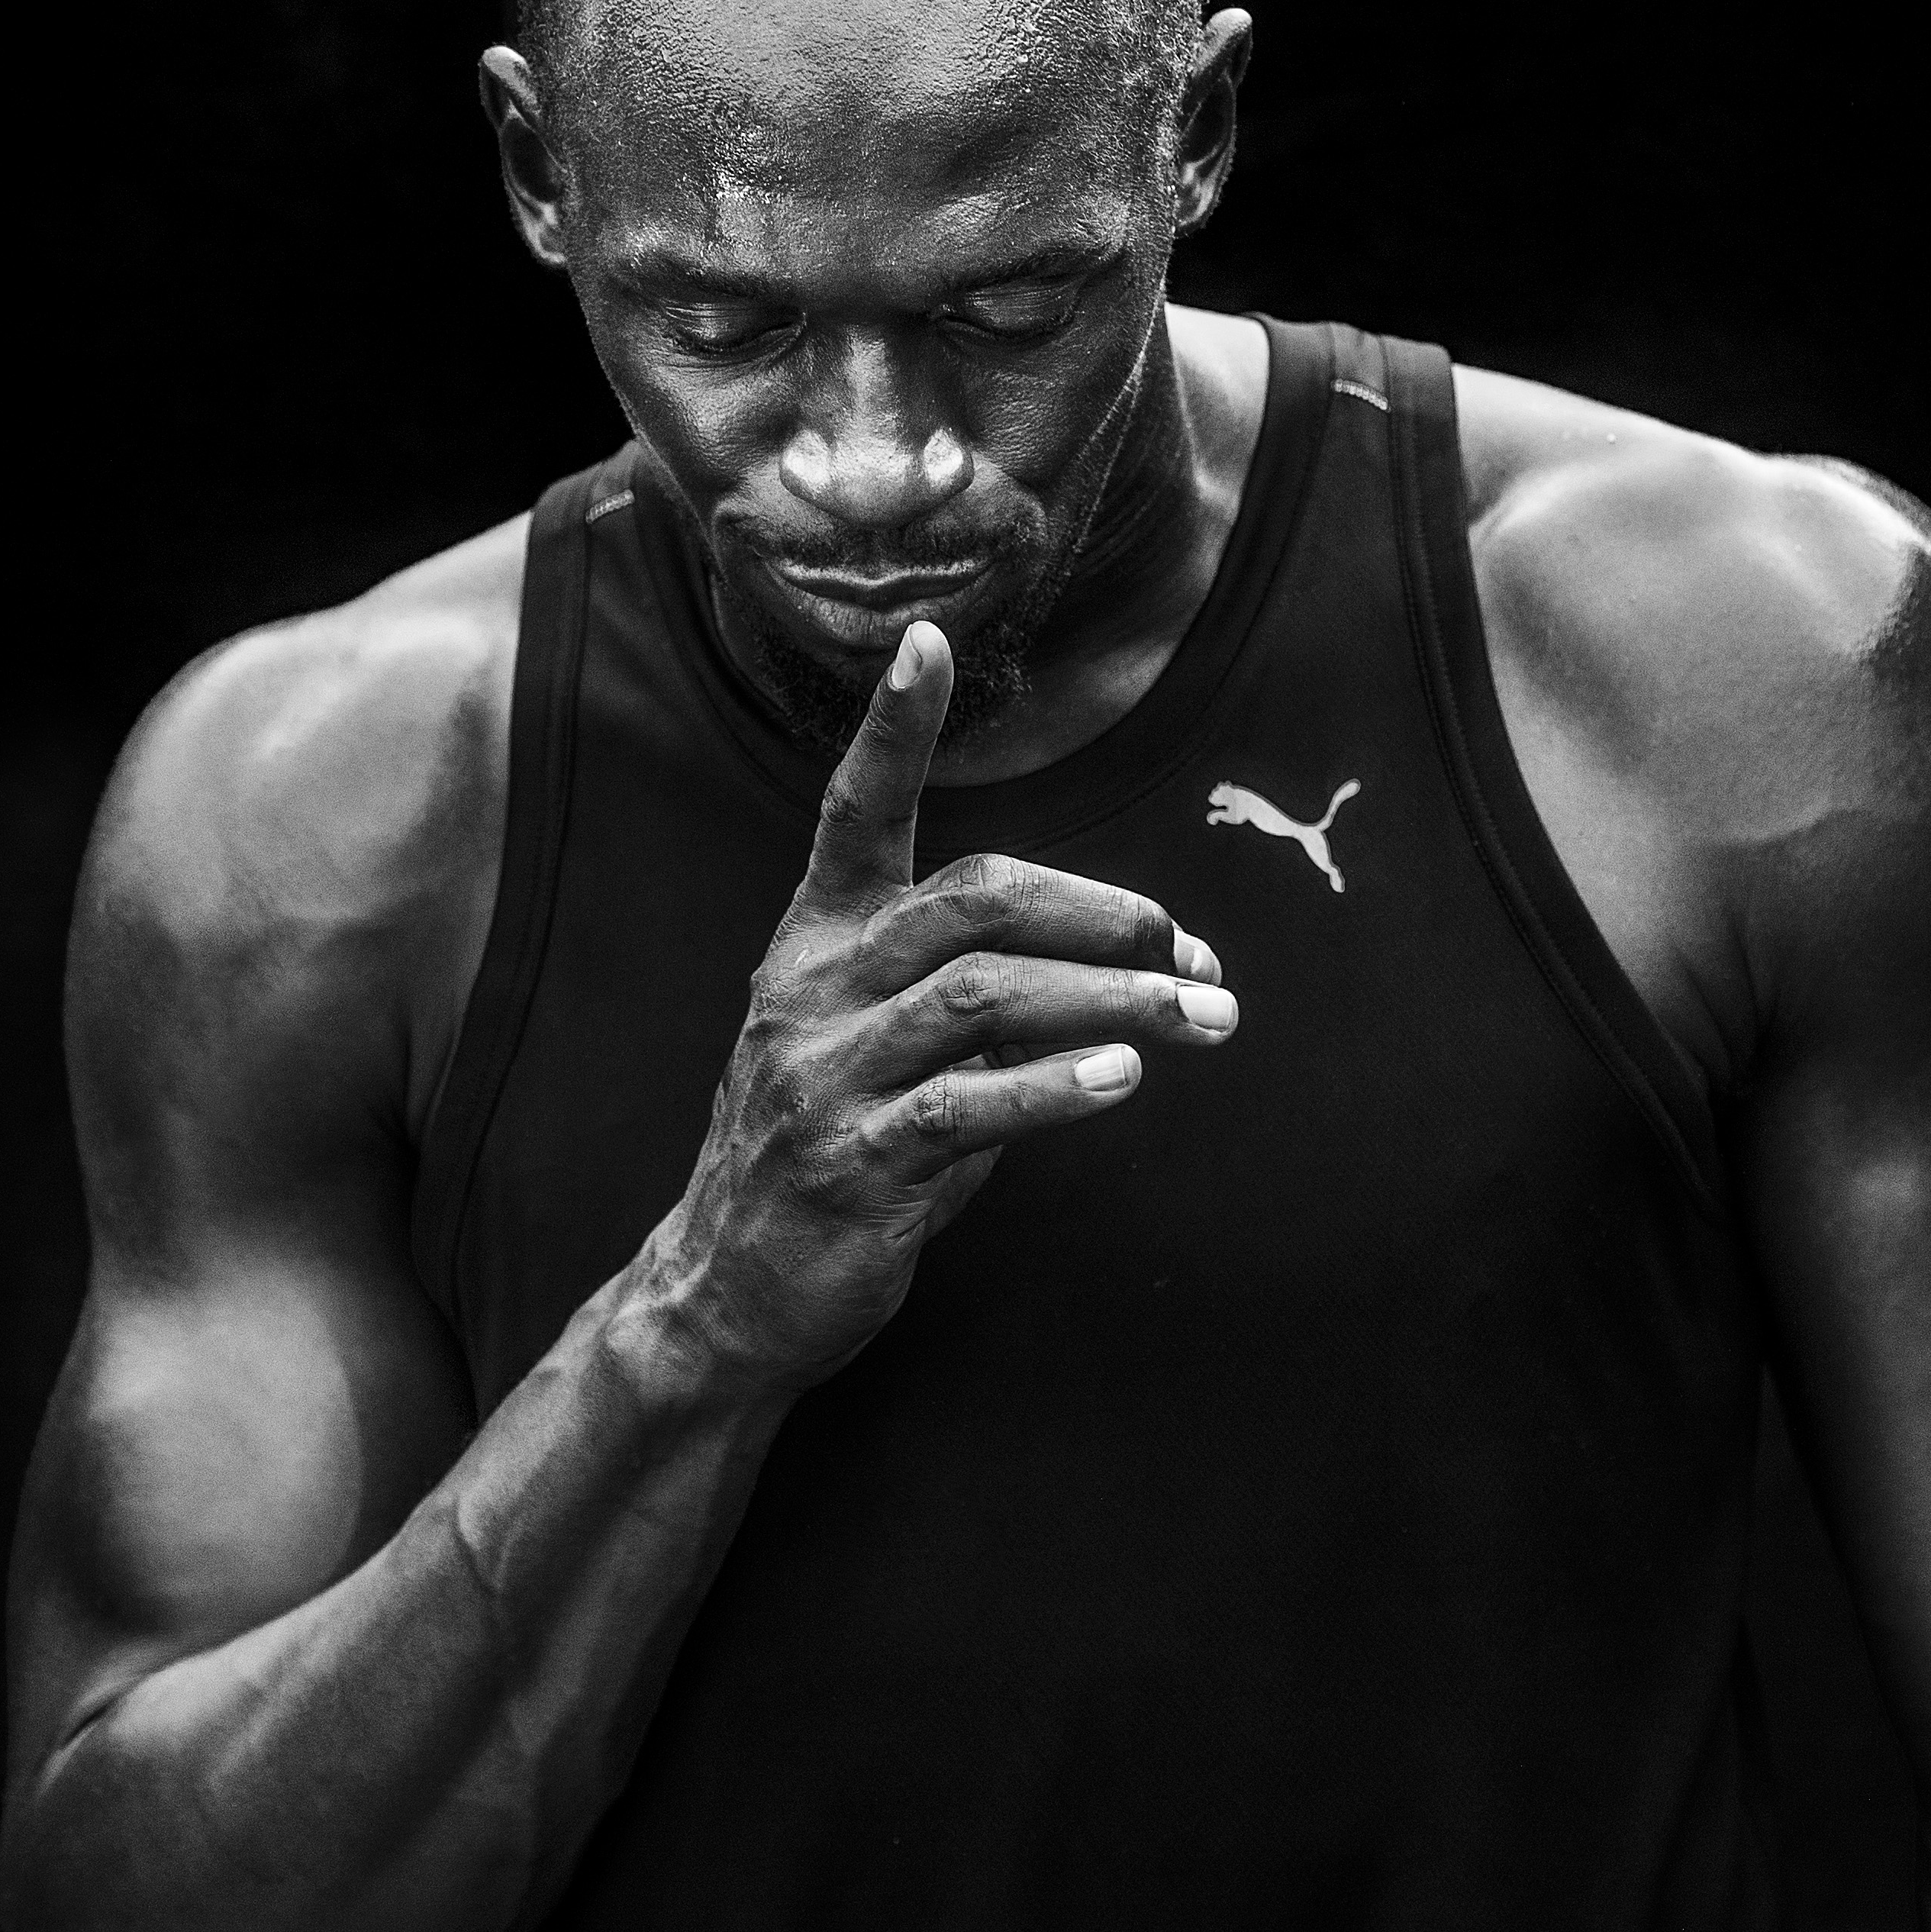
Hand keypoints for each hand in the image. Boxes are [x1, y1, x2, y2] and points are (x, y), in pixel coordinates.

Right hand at [639, 621, 1239, 1392]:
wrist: (727, 1292)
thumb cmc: (837, 1153)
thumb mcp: (891, 1051)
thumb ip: (980, 999)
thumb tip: (1127, 971)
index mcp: (816, 941)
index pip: (855, 812)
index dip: (892, 726)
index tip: (926, 639)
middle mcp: (812, 990)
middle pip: (969, 899)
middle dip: (1098, 909)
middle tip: (1191, 946)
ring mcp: (823, 1076)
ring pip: (984, 998)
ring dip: (1112, 998)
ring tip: (1203, 1013)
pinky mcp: (850, 1164)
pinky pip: (965, 1106)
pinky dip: (1056, 1085)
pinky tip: (1123, 1076)